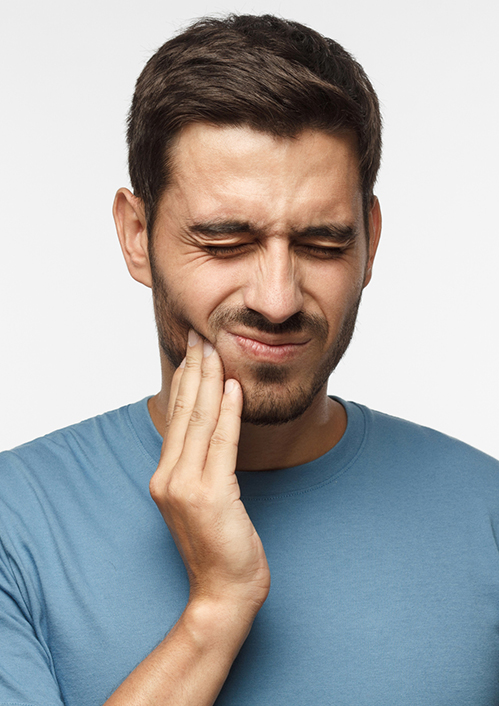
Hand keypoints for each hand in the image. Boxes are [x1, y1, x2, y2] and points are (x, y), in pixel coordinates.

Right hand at [149, 330, 269, 617]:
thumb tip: (211, 432)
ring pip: (201, 422)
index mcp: (165, 477)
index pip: (176, 418)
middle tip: (201, 337)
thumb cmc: (219, 548)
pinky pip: (221, 443)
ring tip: (214, 350)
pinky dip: (228, 412)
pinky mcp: (211, 495)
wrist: (223, 593)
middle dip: (194, 371)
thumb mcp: (202, 501)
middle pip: (184, 413)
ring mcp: (187, 487)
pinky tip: (231, 387)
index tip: (193, 352)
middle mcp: (169, 477)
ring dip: (209, 382)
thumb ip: (199, 468)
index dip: (186, 382)